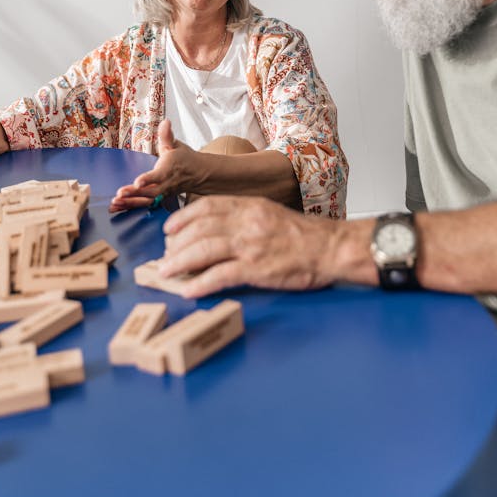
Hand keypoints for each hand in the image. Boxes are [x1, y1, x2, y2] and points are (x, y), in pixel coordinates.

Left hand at [109, 119, 201, 211]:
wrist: (197, 174)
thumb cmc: (184, 159)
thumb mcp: (176, 145)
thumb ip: (167, 135)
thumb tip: (165, 122)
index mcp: (169, 169)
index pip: (159, 175)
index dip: (148, 179)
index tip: (138, 182)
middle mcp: (166, 183)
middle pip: (151, 192)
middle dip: (135, 194)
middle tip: (120, 194)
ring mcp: (163, 193)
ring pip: (147, 200)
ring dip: (130, 202)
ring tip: (115, 203)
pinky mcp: (158, 198)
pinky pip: (144, 204)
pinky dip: (130, 206)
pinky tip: (116, 207)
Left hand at [159, 195, 340, 296]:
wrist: (332, 248)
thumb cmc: (304, 235)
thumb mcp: (271, 214)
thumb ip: (245, 217)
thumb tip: (215, 230)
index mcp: (250, 206)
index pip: (206, 207)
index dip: (183, 218)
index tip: (169, 230)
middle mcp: (247, 222)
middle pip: (199, 229)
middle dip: (176, 244)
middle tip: (164, 257)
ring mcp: (251, 246)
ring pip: (204, 250)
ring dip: (180, 263)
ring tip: (166, 273)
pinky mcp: (257, 269)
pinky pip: (221, 276)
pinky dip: (201, 283)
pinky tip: (189, 290)